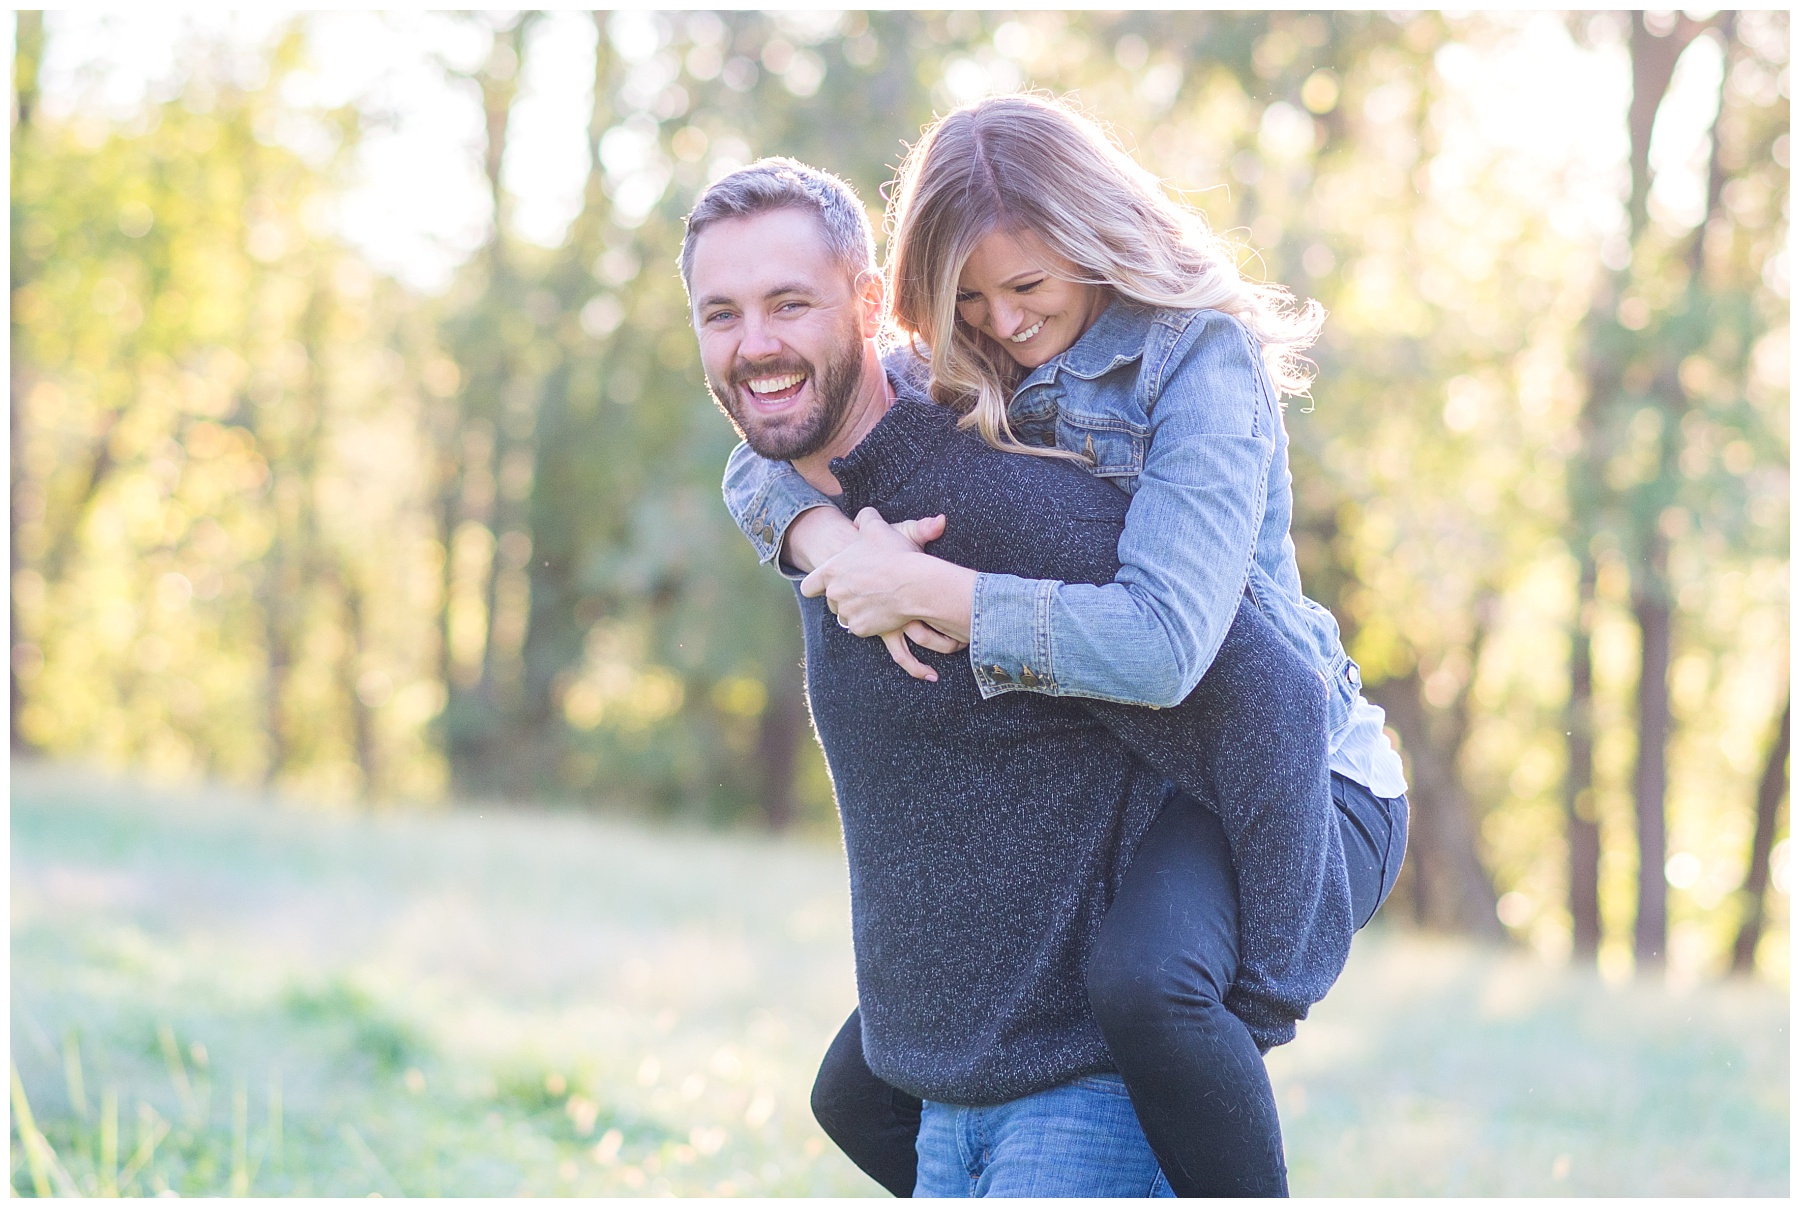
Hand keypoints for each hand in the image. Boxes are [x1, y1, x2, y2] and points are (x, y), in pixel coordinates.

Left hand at [802, 509, 976, 681]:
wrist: (915, 585)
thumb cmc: (895, 554)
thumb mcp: (877, 527)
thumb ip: (866, 518)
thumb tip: (862, 517)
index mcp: (831, 571)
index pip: (808, 586)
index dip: (817, 586)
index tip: (826, 586)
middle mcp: (834, 594)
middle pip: (831, 600)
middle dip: (845, 596)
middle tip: (865, 587)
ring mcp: (847, 613)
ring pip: (846, 615)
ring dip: (857, 608)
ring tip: (877, 598)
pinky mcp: (861, 628)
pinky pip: (861, 626)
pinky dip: (871, 621)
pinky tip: (885, 610)